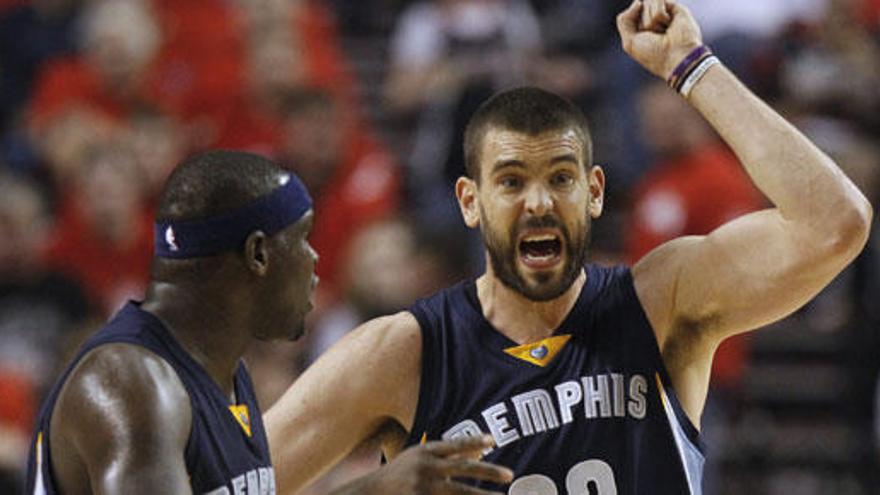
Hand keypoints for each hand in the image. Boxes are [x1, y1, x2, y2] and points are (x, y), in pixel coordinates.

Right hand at [345, 435, 513, 494]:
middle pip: (463, 468)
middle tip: (509, 474)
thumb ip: (446, 454)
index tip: (492, 440)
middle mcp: (426, 468)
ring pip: (460, 492)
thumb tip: (480, 449)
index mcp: (425, 452)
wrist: (370, 493)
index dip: (474, 441)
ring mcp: (424, 489)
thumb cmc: (400, 474)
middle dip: (488, 472)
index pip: (454, 445)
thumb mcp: (419, 457)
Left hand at [617, 0, 702, 78]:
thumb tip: (638, 2)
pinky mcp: (675, 7)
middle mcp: (652, 19)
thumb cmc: (653, 54)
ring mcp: (664, 12)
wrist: (676, 57)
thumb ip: (624, 20)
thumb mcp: (630, 42)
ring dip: (651, 20)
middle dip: (644, 23)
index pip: (631, 12)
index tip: (643, 40)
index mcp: (641, 28)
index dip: (633, 24)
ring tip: (663, 31)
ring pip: (647, 2)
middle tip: (655, 36)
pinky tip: (669, 24)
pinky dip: (659, 15)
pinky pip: (657, 0)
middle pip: (639, 6)